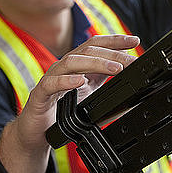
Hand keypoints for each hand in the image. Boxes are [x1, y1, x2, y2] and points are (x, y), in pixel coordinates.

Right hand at [0, 35, 138, 172]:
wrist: (37, 132)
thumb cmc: (62, 111)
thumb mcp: (91, 96)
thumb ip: (108, 86)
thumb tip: (133, 86)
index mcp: (78, 65)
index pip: (97, 45)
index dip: (115, 40)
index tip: (134, 40)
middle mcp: (64, 67)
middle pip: (88, 51)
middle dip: (112, 54)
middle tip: (130, 60)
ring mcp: (51, 78)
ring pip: (72, 61)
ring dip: (96, 63)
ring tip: (115, 69)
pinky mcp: (40, 93)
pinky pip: (52, 83)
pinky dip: (67, 80)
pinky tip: (80, 81)